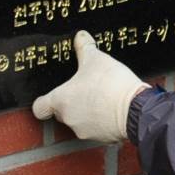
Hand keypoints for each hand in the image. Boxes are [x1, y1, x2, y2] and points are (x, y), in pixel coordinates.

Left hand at [31, 31, 147, 143]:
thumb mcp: (96, 58)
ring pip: (79, 121)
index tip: (49, 97)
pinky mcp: (100, 138)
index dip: (43, 102)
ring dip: (86, 112)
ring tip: (101, 97)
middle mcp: (69, 118)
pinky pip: (95, 129)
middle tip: (84, 90)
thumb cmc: (111, 84)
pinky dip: (100, 121)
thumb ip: (84, 46)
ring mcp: (84, 131)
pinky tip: (111, 108)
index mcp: (61, 100)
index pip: (39, 108)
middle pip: (61, 113)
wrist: (136, 108)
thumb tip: (80, 36)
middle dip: (71, 102)